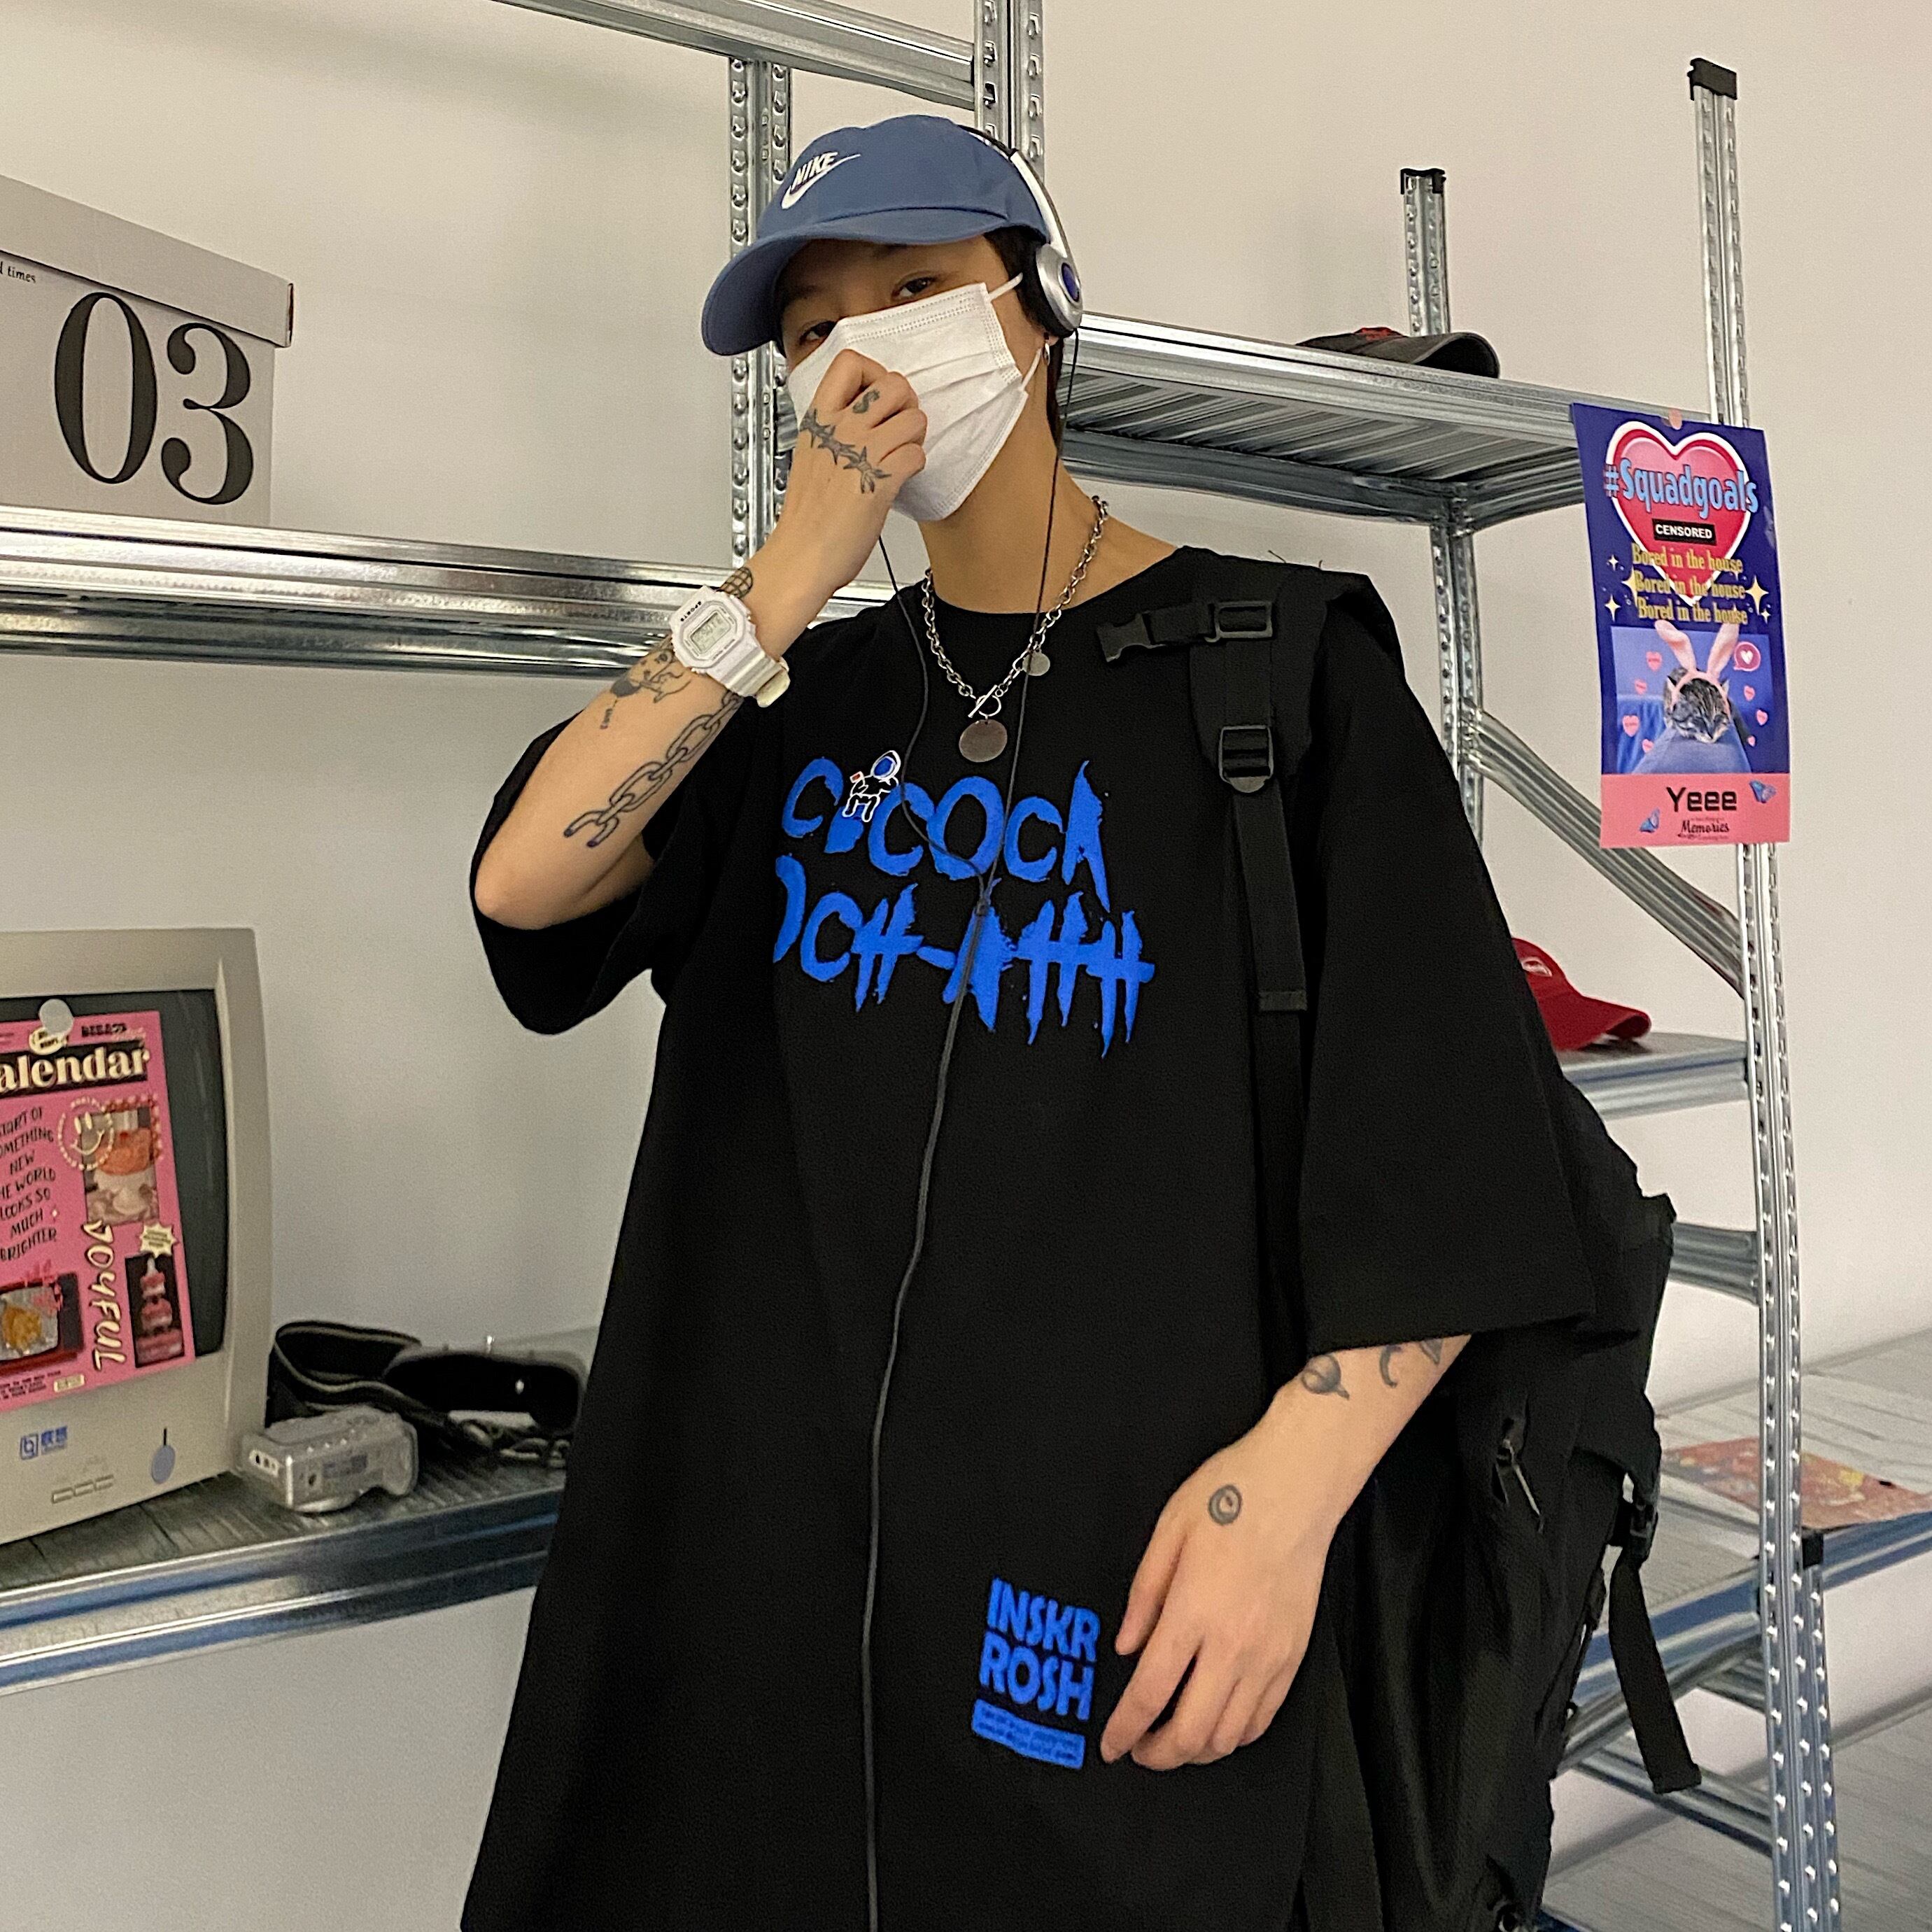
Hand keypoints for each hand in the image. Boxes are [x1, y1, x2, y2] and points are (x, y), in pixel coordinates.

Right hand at [765, 349, 927, 602]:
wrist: (801, 556)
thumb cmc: (806, 517)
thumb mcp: (810, 455)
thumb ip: (833, 429)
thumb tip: (859, 414)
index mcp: (819, 419)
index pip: (849, 361)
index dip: (874, 371)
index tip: (877, 394)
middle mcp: (840, 429)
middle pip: (894, 382)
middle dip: (906, 404)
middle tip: (900, 425)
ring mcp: (860, 453)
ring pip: (915, 417)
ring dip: (916, 437)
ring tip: (902, 454)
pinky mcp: (880, 481)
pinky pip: (917, 454)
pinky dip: (916, 465)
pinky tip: (901, 477)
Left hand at [1099, 1407, 1337, 1769]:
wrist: (1297, 1487)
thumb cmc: (1231, 1496)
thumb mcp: (1168, 1532)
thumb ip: (1143, 1597)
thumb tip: (1126, 1648)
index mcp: (1193, 1612)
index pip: (1149, 1694)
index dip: (1124, 1731)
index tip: (1110, 1746)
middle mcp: (1233, 1645)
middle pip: (1190, 1733)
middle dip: (1157, 1754)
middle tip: (1139, 1749)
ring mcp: (1269, 1656)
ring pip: (1229, 1736)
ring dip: (1196, 1751)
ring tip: (1174, 1740)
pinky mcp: (1294, 1657)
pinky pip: (1262, 1718)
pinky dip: (1234, 1734)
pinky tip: (1215, 1722)